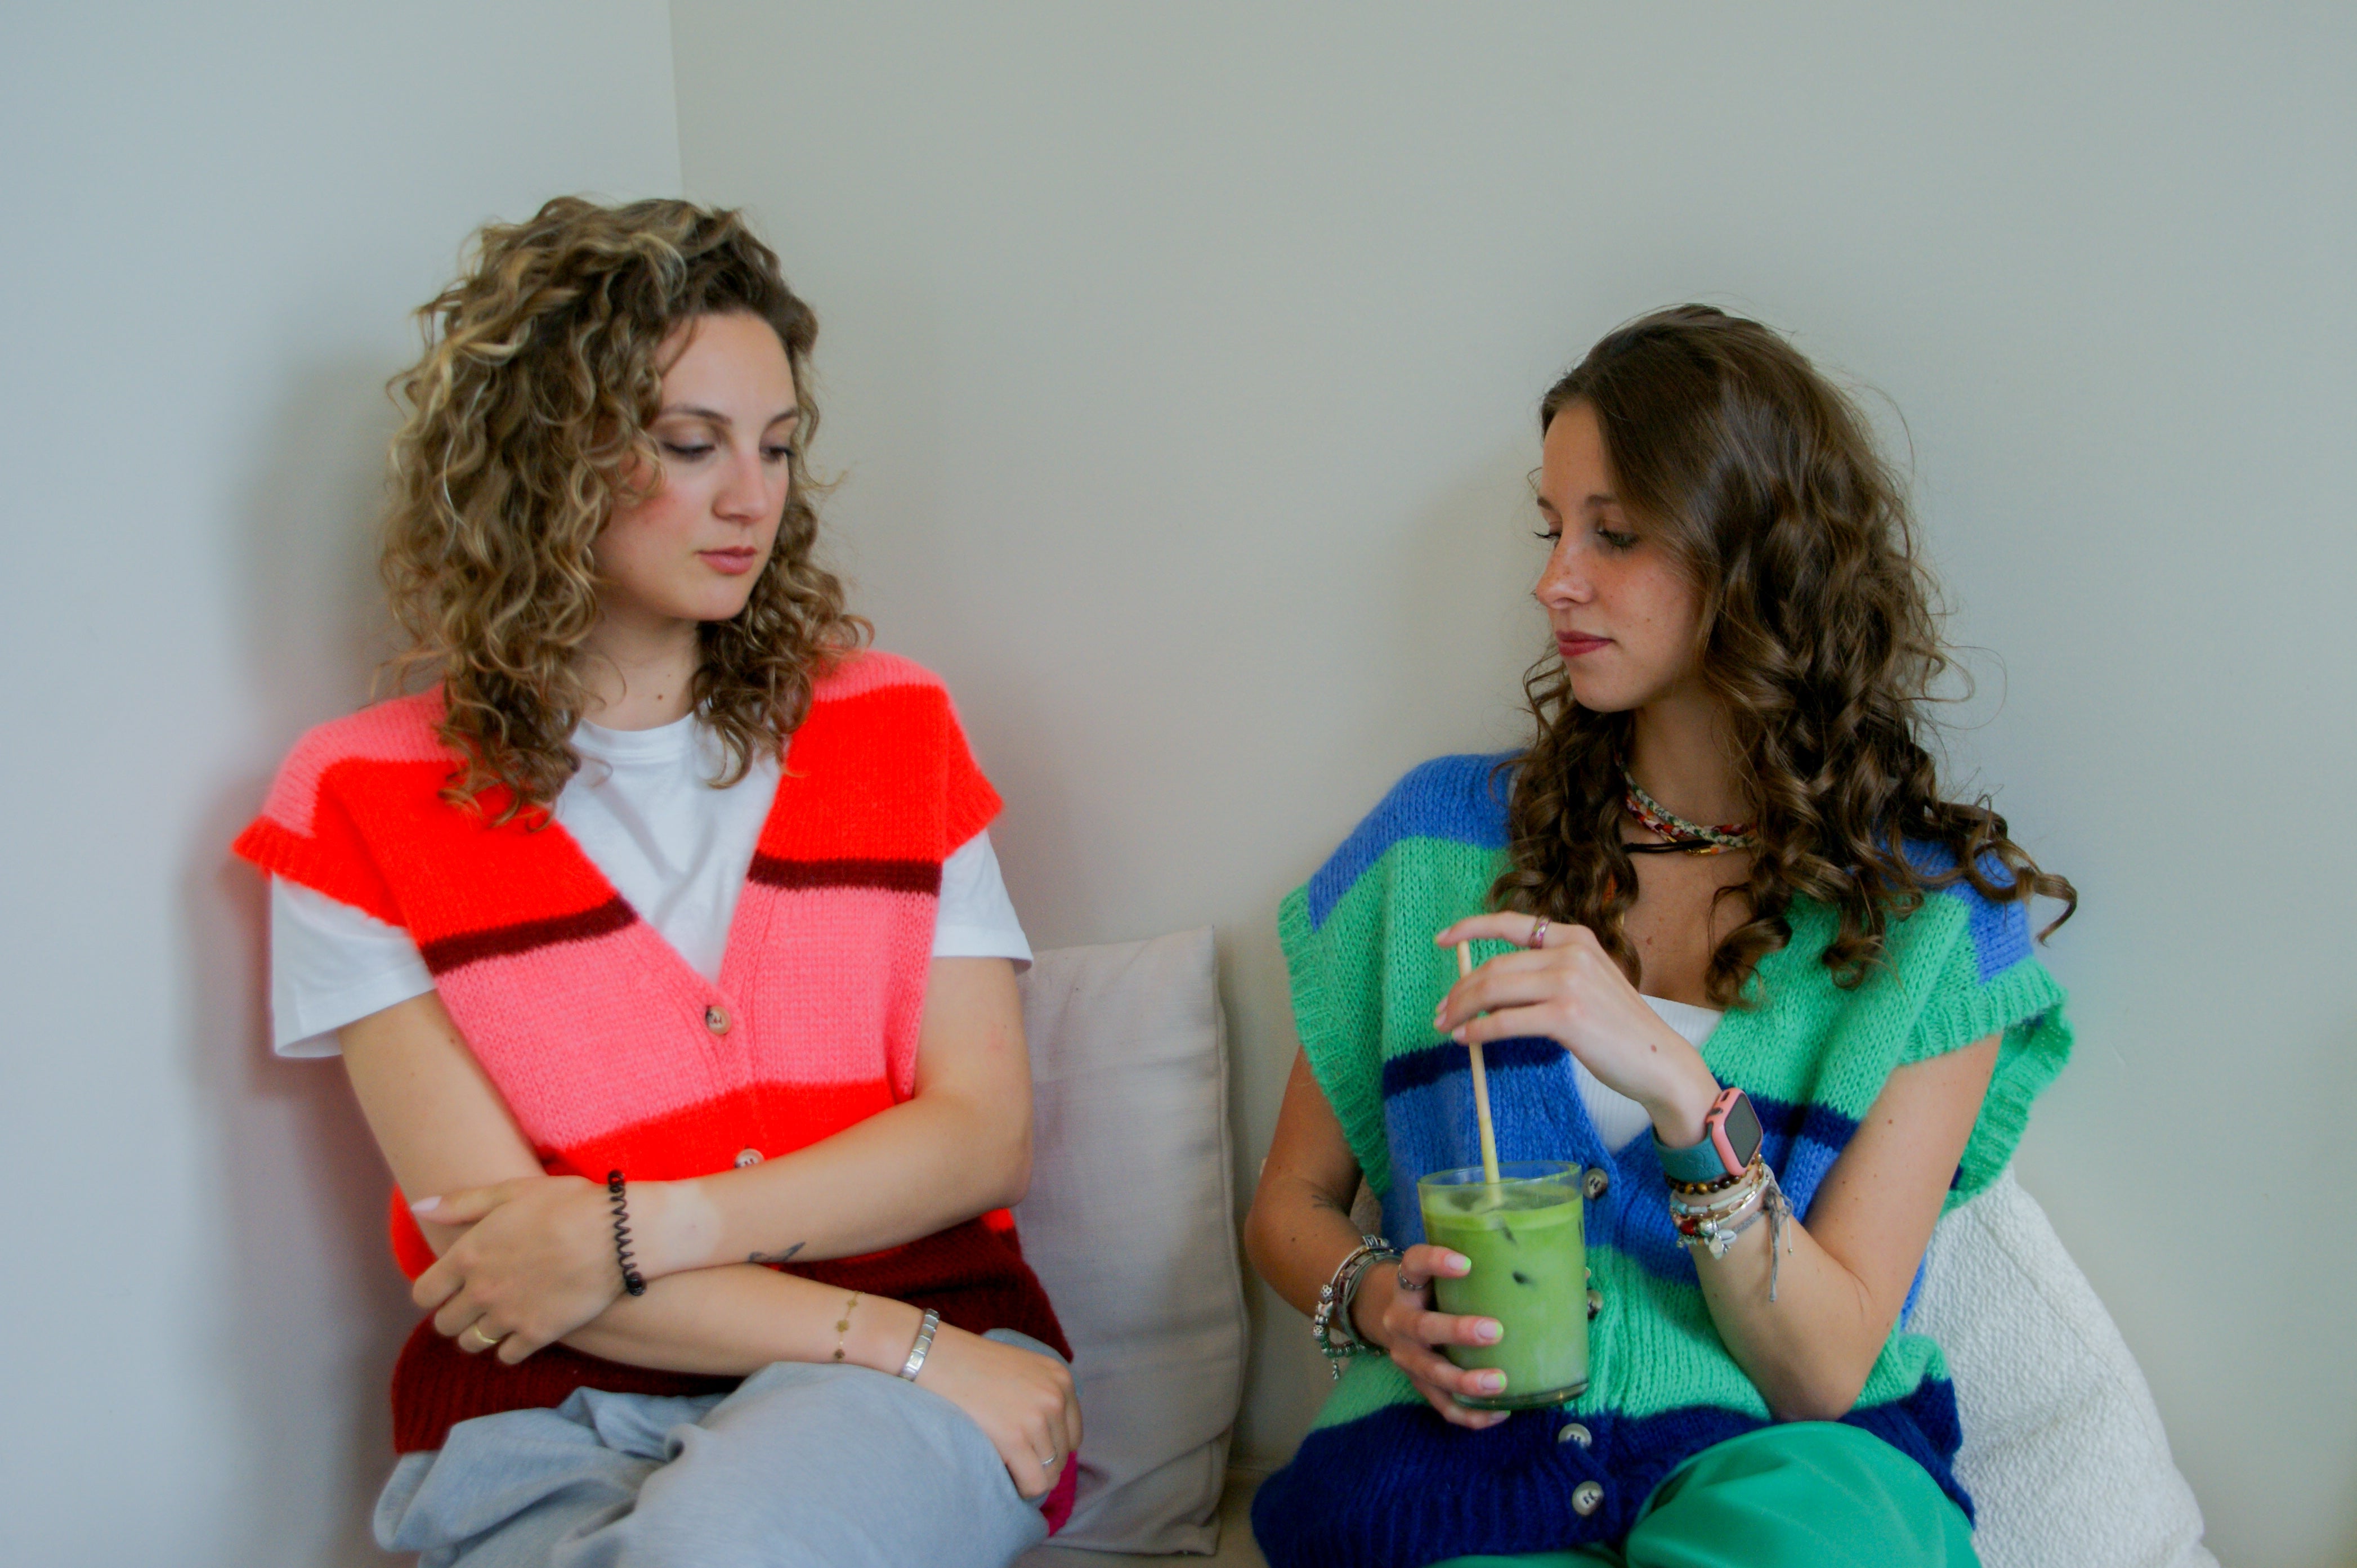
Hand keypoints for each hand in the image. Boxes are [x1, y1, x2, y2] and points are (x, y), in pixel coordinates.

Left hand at [409, 1174, 639, 1362]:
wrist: (619, 1233)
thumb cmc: (567, 1204)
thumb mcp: (511, 1191)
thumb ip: (461, 1203)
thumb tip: (419, 1207)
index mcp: (468, 1255)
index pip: (423, 1293)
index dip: (432, 1292)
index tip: (448, 1287)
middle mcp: (481, 1291)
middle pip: (444, 1324)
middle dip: (454, 1315)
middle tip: (475, 1303)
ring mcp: (509, 1316)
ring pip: (471, 1343)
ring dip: (478, 1334)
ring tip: (497, 1319)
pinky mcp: (538, 1334)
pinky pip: (507, 1357)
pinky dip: (510, 1348)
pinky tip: (523, 1330)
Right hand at [912, 1323, 1083, 1498]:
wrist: (936, 1357)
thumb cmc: (971, 1365)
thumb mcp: (1023, 1370)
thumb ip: (1041, 1397)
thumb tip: (1049, 1443)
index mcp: (1060, 1379)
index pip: (1073, 1435)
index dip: (1050, 1448)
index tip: (1026, 1448)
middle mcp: (1055, 1397)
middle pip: (1062, 1456)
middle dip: (1037, 1463)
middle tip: (1009, 1457)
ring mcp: (1037, 1417)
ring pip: (1050, 1473)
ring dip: (1026, 1474)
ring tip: (1002, 1461)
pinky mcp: (1015, 1438)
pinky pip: (1035, 1483)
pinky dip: (1021, 1488)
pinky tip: (1004, 1476)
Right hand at [1352, 1245, 1511, 1429]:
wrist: (1394, 1317)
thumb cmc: (1435, 1290)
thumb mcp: (1442, 1273)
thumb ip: (1481, 1267)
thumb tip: (1555, 1264)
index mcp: (1408, 1284)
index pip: (1415, 1264)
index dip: (1436, 1262)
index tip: (1466, 1263)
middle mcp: (1400, 1320)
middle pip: (1422, 1326)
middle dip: (1457, 1331)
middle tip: (1495, 1331)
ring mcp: (1406, 1356)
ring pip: (1430, 1372)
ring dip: (1464, 1381)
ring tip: (1499, 1382)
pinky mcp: (1418, 1384)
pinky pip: (1441, 1405)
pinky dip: (1469, 1413)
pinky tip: (1499, 1411)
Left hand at [1433, 913, 1718, 1145]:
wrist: (1659, 1061)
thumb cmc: (1620, 1028)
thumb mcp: (1587, 984)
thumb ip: (1547, 974)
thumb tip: (1489, 988)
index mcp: (1576, 937)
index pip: (1511, 923)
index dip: (1470, 928)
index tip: (1442, 938)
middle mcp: (1572, 953)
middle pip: (1495, 966)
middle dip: (1461, 989)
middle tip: (1441, 1010)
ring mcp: (1569, 983)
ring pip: (1494, 991)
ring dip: (1462, 1009)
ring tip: (1446, 1024)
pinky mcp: (1566, 1016)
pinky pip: (1504, 1021)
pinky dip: (1478, 1030)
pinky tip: (1465, 1039)